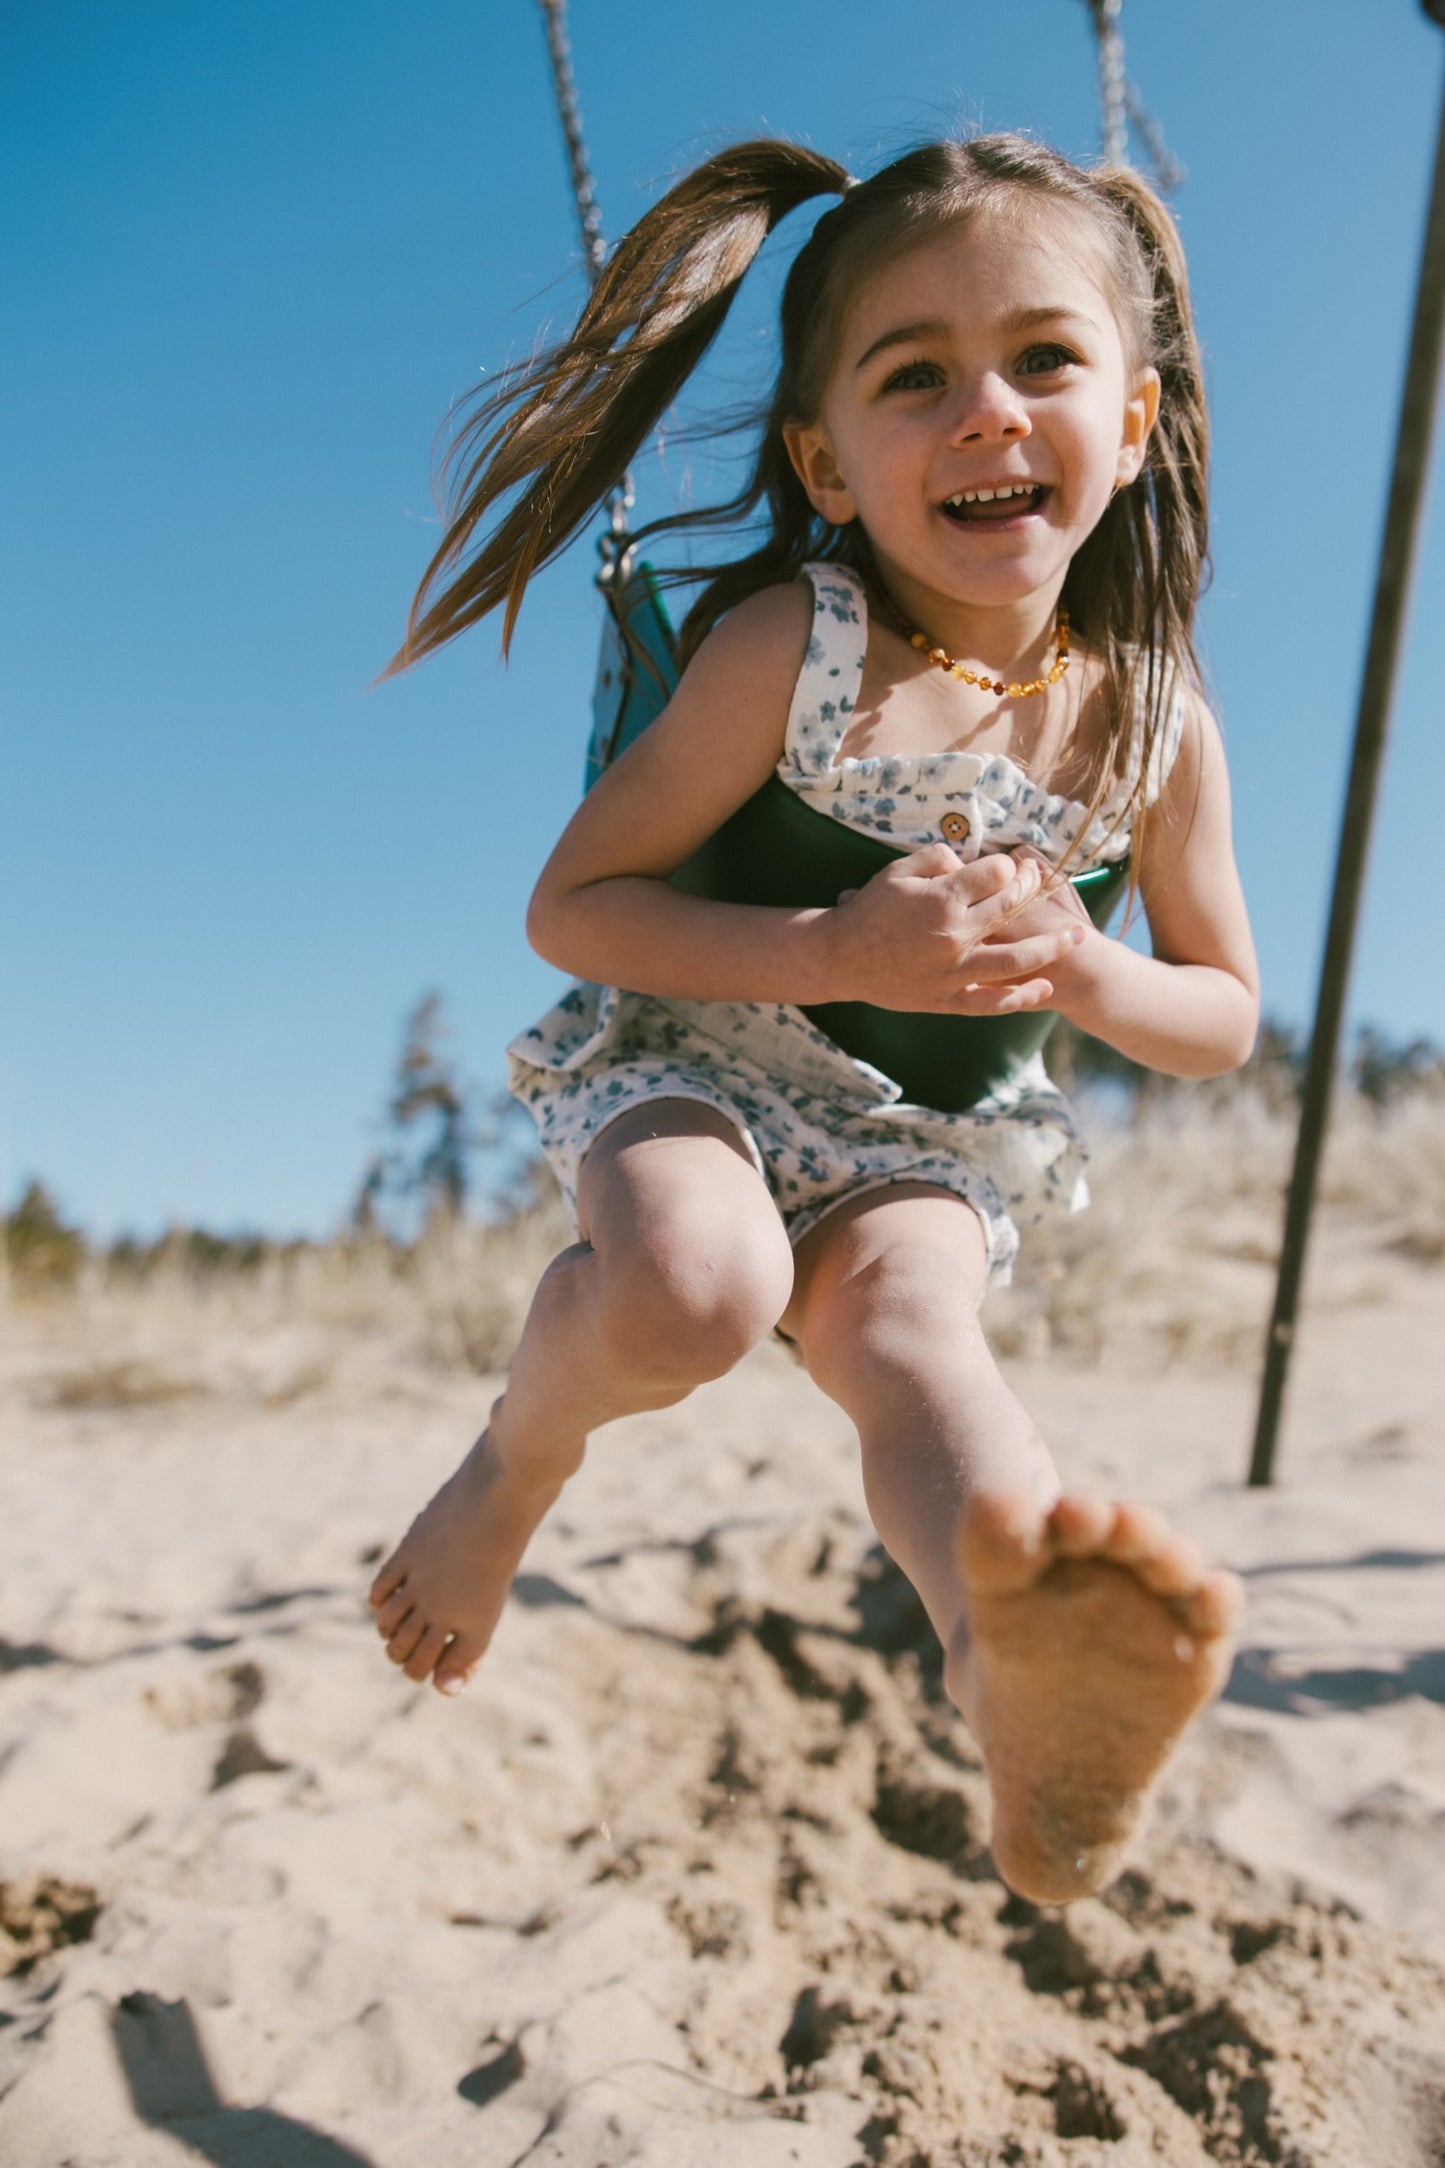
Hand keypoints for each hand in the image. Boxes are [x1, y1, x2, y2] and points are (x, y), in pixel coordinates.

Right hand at [828, 845, 1086, 1015]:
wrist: (839, 959)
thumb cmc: (867, 911)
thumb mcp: (897, 872)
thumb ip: (938, 859)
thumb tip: (969, 862)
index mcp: (943, 900)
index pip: (996, 875)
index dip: (1008, 866)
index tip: (1010, 866)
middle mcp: (955, 937)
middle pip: (1012, 911)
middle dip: (1034, 893)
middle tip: (1048, 886)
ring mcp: (953, 972)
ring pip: (1015, 961)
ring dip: (1050, 948)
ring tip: (1075, 937)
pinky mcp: (947, 998)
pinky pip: (990, 1002)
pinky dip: (1020, 997)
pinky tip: (1044, 988)